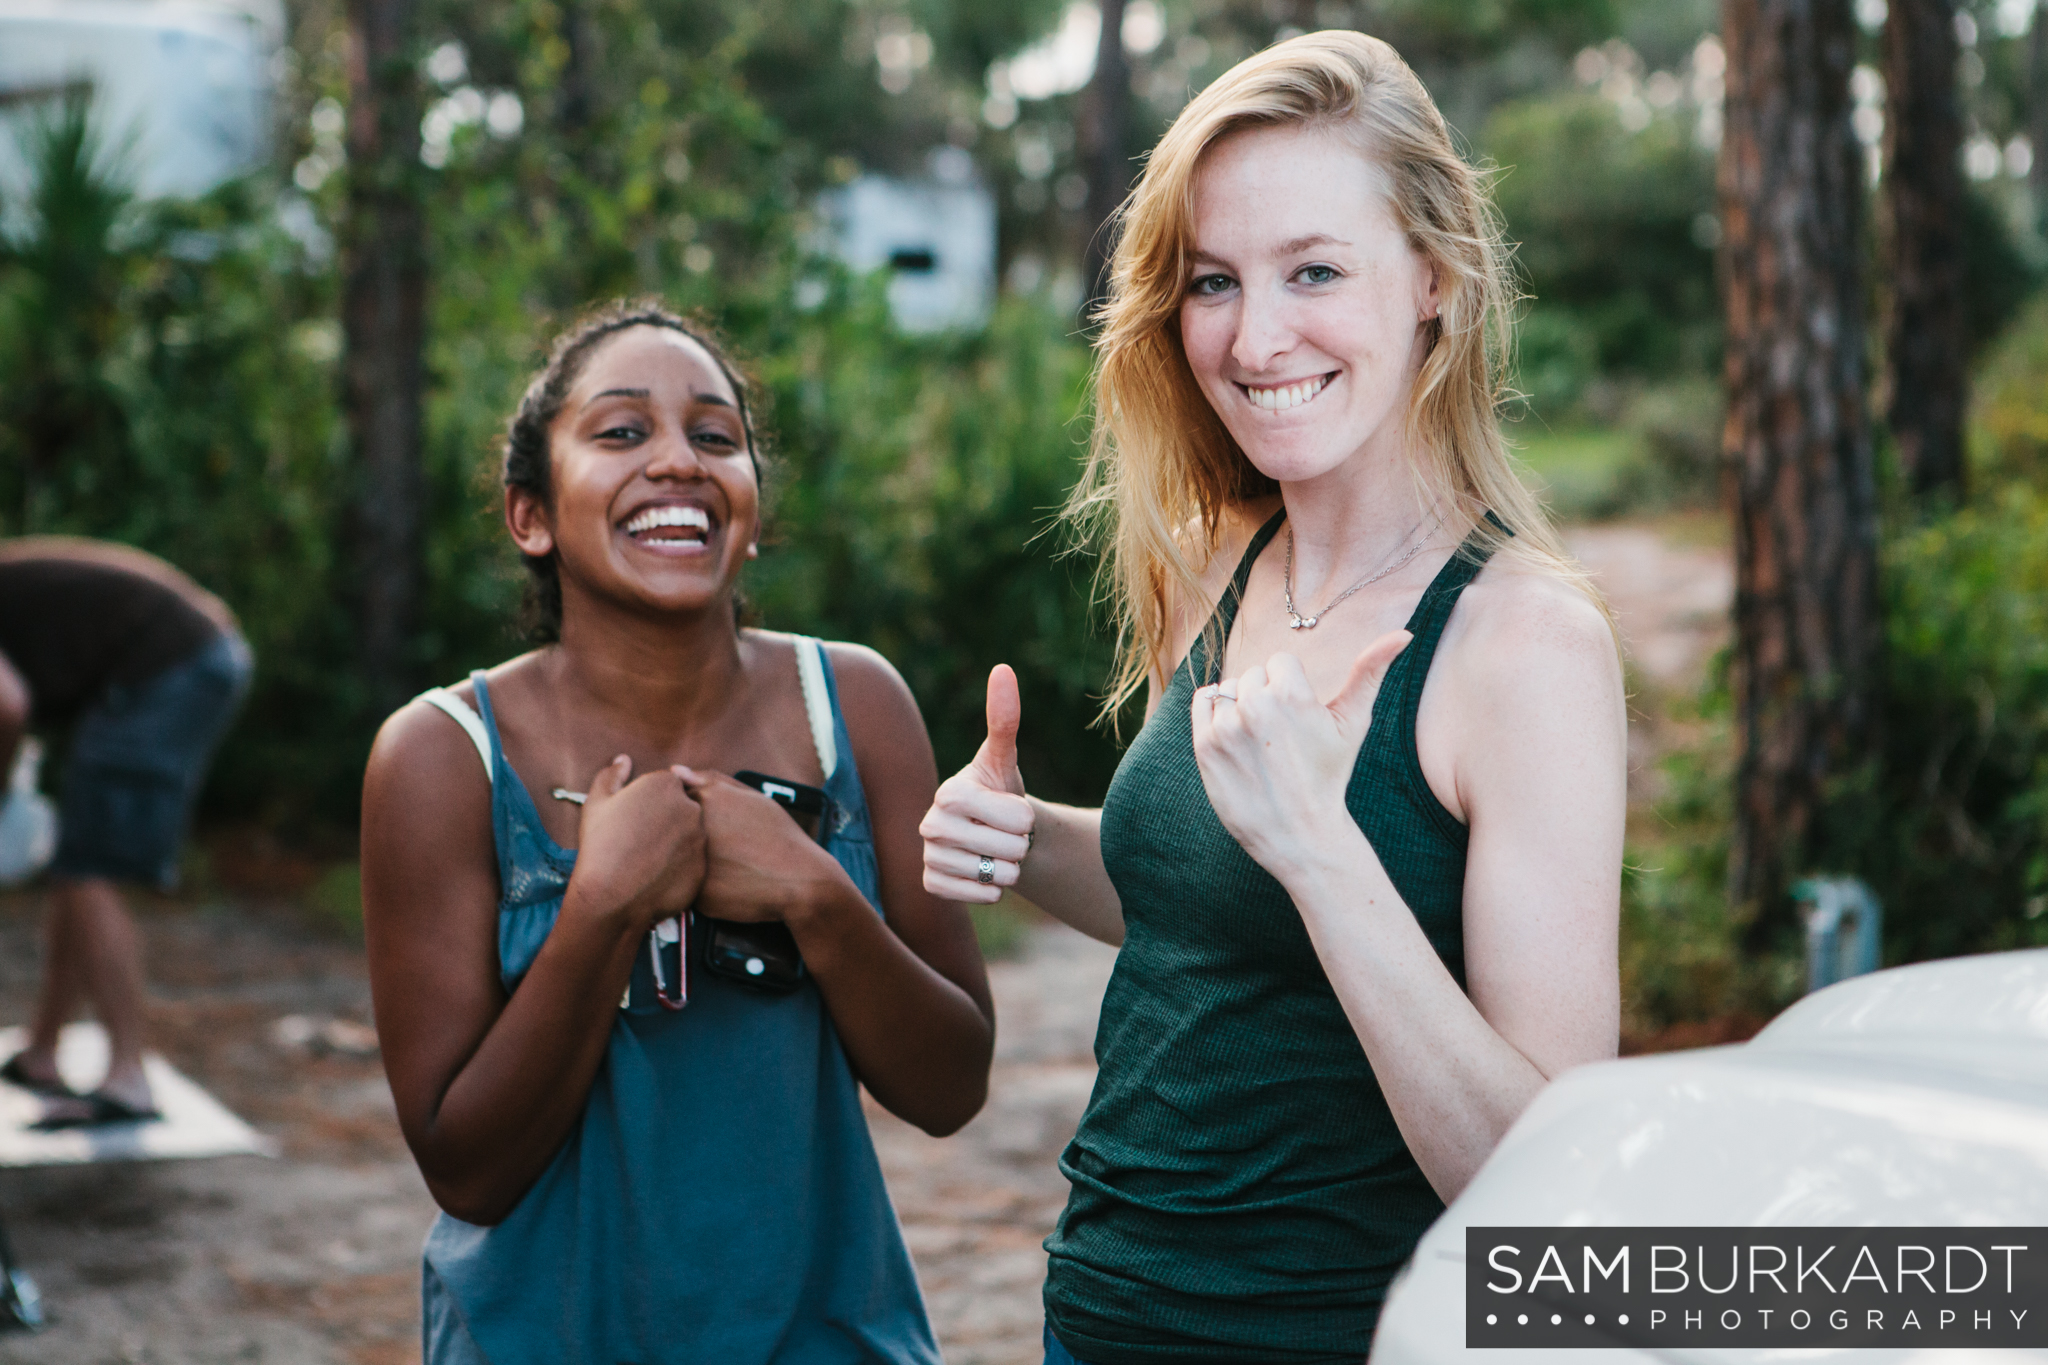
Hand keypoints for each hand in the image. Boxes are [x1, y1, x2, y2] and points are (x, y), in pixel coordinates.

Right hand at [565, 756, 705, 931]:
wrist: (610, 896)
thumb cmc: (600, 845)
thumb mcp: (596, 802)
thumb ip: (611, 775)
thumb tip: (623, 760)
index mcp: (666, 785)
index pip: (665, 785)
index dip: (647, 802)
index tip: (633, 818)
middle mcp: (691, 808)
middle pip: (681, 808)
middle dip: (664, 820)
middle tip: (638, 840)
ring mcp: (700, 839)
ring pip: (688, 836)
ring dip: (673, 843)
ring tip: (645, 860)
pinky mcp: (702, 868)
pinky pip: (691, 863)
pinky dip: (677, 868)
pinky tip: (654, 876)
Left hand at [682, 769, 843, 923]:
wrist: (801, 879)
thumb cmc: (778, 834)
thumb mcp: (751, 797)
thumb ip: (710, 780)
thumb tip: (674, 771)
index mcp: (703, 802)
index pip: (675, 801)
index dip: (693, 814)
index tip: (716, 824)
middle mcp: (693, 831)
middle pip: (674, 831)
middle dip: (691, 838)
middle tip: (726, 848)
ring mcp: (694, 865)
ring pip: (680, 863)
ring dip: (694, 863)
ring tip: (729, 866)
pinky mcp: (698, 897)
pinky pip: (692, 890)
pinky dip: (707, 888)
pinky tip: (732, 885)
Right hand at [920, 664, 1032, 903]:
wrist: (987, 830)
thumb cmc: (997, 790)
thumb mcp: (1002, 757)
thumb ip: (1004, 718)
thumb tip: (1002, 669)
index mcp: (948, 793)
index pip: (1018, 819)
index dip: (1027, 818)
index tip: (1012, 809)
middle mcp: (930, 825)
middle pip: (1009, 850)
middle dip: (1018, 845)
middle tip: (1004, 833)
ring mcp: (928, 856)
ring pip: (997, 877)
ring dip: (1007, 869)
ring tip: (994, 850)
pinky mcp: (931, 884)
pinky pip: (982, 898)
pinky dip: (993, 891)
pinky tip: (982, 871)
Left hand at [1189, 632, 1410, 873]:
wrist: (1299, 833)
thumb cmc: (1329, 775)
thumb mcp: (1354, 723)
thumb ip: (1371, 671)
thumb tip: (1403, 633)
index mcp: (1291, 693)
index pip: (1279, 663)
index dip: (1291, 689)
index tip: (1298, 721)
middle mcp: (1255, 705)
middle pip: (1253, 676)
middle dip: (1265, 698)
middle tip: (1281, 737)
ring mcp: (1227, 727)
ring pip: (1229, 690)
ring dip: (1240, 708)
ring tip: (1260, 743)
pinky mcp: (1205, 746)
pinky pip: (1203, 703)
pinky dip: (1214, 714)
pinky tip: (1234, 737)